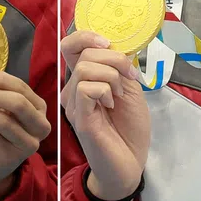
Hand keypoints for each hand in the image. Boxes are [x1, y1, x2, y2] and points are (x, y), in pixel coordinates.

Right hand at [59, 30, 150, 200]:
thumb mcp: (130, 90)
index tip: (109, 43)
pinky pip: (87, 88)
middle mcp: (72, 89)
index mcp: (83, 80)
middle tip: (129, 78)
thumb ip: (119, 68)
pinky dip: (105, 90)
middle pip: (82, 53)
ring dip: (112, 76)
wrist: (130, 164)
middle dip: (114, 58)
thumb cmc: (129, 129)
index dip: (86, 36)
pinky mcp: (78, 117)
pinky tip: (111, 105)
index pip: (70, 46)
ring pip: (84, 69)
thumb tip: (115, 46)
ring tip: (120, 95)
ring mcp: (73, 103)